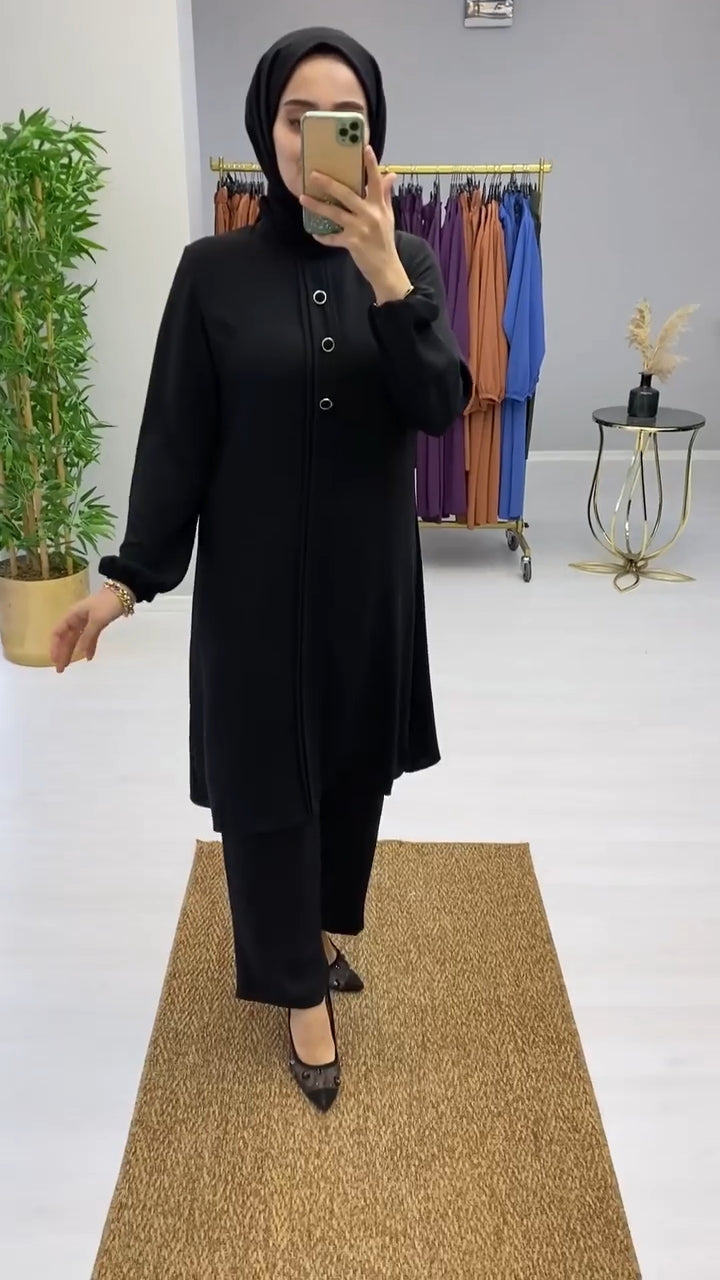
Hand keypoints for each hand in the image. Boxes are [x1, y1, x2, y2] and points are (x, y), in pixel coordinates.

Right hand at [50, 587, 125, 672]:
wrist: (123, 593)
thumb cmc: (107, 604)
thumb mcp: (97, 620)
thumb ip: (87, 636)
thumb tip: (79, 653)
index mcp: (72, 616)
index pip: (57, 633)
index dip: (54, 647)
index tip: (54, 661)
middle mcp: (76, 619)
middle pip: (66, 639)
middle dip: (62, 653)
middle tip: (60, 669)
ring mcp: (86, 622)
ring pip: (76, 640)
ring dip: (72, 652)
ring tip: (69, 666)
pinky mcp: (96, 624)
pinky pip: (89, 638)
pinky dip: (88, 647)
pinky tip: (89, 657)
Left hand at [299, 146, 412, 303]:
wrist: (386, 267)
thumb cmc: (385, 240)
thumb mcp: (388, 216)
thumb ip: (385, 195)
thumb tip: (390, 174)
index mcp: (379, 205)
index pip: (376, 181)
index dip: (371, 164)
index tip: (365, 148)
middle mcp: (370, 214)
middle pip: (347, 194)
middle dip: (329, 183)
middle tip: (314, 174)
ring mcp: (360, 228)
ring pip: (335, 213)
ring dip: (317, 206)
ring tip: (303, 198)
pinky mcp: (352, 243)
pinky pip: (333, 238)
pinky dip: (323, 236)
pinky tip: (314, 233)